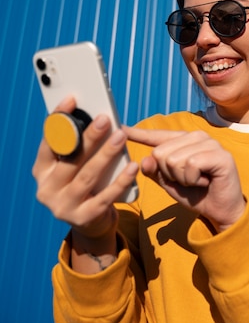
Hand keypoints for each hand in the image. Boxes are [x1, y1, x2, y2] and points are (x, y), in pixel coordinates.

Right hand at [33, 96, 138, 240]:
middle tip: (105, 119)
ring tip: (120, 137)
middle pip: (70, 159)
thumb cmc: (85, 184)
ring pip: (87, 176)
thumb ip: (78, 146)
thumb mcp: (75, 165)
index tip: (72, 100)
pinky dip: (120, 181)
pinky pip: (105, 197)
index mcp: (42, 171)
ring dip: (105, 155)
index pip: (49, 141)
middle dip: (88, 137)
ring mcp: (63, 206)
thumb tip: (93, 115)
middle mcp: (47, 189)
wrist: (91, 222)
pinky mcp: (83, 218)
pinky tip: (132, 167)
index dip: (60, 120)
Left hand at [125, 127, 245, 232]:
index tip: (122, 129)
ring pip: (174, 159)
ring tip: (197, 181)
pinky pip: (190, 165)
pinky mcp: (220, 155)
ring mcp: (210, 143)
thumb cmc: (196, 194)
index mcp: (185, 140)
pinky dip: (192, 179)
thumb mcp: (169, 183)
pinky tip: (204, 182)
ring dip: (181, 178)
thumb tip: (144, 160)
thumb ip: (155, 170)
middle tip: (188, 180)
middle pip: (161, 152)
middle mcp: (198, 136)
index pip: (158, 135)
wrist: (220, 211)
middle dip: (169, 174)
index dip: (139, 133)